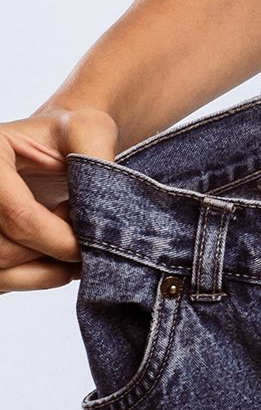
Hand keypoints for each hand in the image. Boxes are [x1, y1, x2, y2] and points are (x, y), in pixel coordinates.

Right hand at [0, 107, 117, 291]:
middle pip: (3, 249)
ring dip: (45, 270)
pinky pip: (1, 279)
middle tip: (84, 232)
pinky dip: (34, 277)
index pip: (18, 215)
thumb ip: (97, 162)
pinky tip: (59, 259)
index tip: (93, 243)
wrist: (50, 144)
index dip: (60, 238)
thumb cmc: (68, 134)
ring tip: (73, 244)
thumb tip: (102, 219)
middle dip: (52, 251)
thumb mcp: (88, 130)